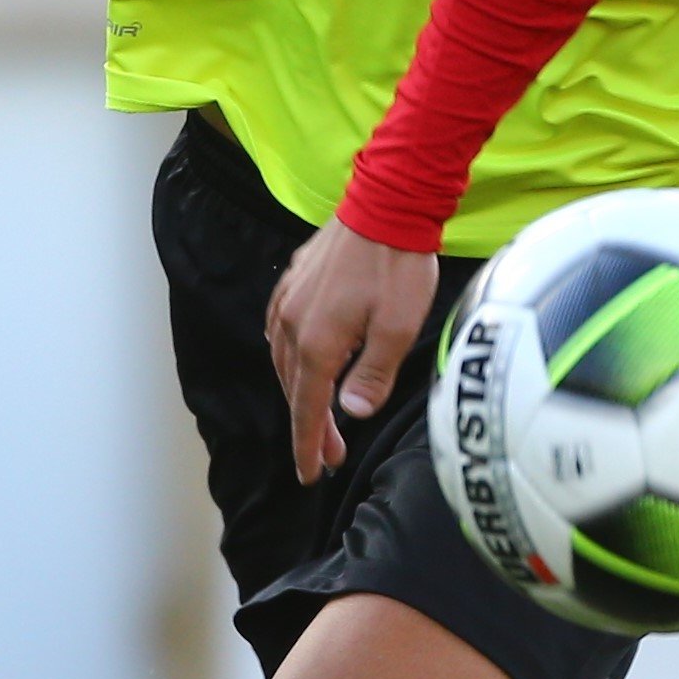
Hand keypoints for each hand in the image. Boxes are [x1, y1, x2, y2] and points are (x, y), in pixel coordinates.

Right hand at [267, 220, 439, 483]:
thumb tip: (350, 413)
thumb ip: (373, 375)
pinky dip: (289, 358)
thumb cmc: (398, 267)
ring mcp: (289, 300)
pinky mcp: (294, 281)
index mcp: (317, 343)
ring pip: (284, 361)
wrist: (386, 203)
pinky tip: (299, 361)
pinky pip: (280, 331)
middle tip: (329, 454)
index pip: (307, 410)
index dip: (308, 446)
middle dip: (309, 426)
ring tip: (319, 415)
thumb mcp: (399, 328)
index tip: (311, 475)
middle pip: (293, 389)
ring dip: (299, 392)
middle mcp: (292, 324)